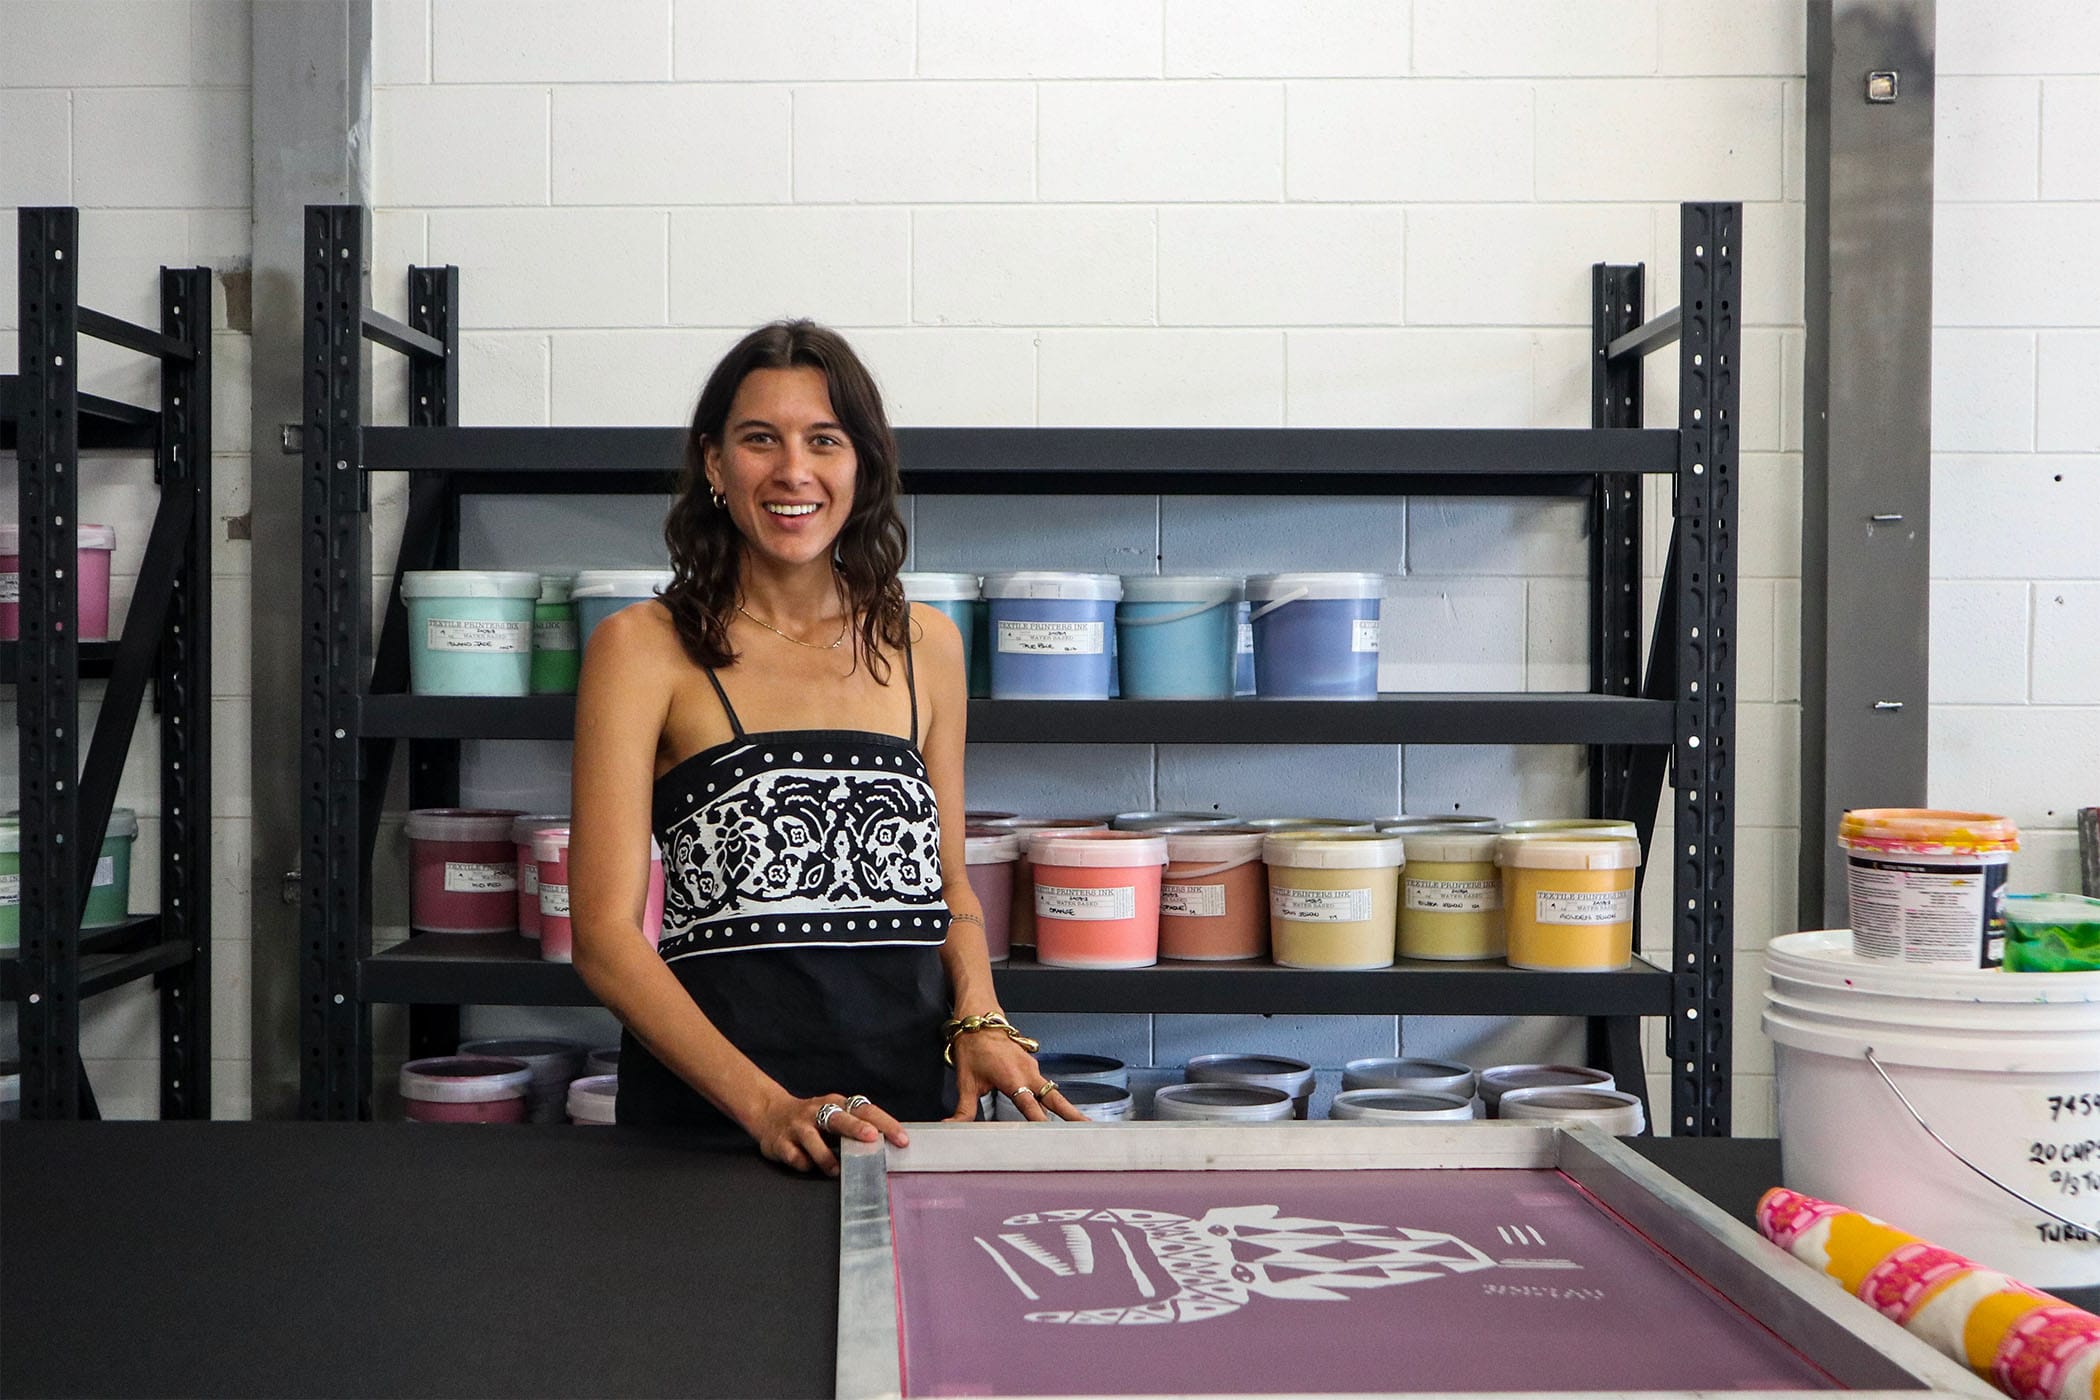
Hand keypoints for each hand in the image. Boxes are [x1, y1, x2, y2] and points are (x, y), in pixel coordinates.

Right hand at [751, 1092, 909, 1175]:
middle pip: (838, 1118)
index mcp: (836, 1104)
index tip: (901, 1139)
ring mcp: (797, 1126)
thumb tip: (888, 1145)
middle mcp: (816, 1111)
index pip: (865, 1110)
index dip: (884, 1123)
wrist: (769, 1113)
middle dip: (856, 1128)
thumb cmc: (812, 1119)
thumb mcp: (835, 1116)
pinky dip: (803, 1163)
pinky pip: (794, 1156)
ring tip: (836, 1170)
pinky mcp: (780, 1142)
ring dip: (826, 1156)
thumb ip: (857, 1127)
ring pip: (812, 1139)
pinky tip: (807, 1165)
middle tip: (871, 1138)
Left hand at [946, 1029, 1086, 1123]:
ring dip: (1066, 1108)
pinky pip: (1045, 1085)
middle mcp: (1028, 1074)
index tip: (1050, 1140)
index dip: (1041, 1124)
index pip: (1032, 1109)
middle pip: (1056, 1100)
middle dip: (1072, 1115)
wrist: (979, 1020)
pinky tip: (1053, 1109)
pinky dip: (1051, 1098)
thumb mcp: (965, 1081)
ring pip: (1054, 1092)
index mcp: (1013, 1080)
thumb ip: (963, 1109)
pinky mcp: (1031, 1065)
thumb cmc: (973, 1046)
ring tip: (1079, 1124)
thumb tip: (951, 1126)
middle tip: (1087, 1129)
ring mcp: (1033, 1068)